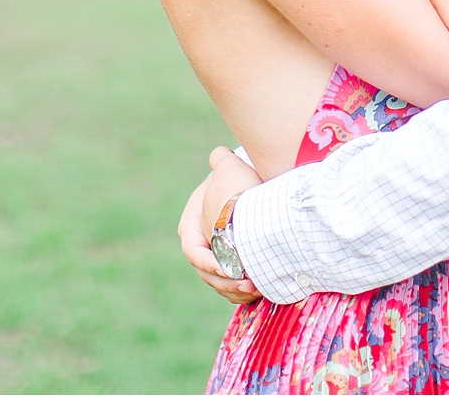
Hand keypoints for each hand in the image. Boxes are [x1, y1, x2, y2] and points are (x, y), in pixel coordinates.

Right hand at [178, 150, 263, 303]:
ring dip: (236, 290)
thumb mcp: (228, 167)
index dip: (208, 262)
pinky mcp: (228, 270)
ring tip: (256, 289)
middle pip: (207, 273)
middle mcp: (199, 247)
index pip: (193, 250)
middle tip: (248, 284)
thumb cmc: (238, 180)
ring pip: (219, 284)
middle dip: (227, 282)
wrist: (249, 194)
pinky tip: (258, 291)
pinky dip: (241, 293)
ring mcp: (213, 260)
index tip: (228, 268)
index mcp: (190, 228)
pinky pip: (230, 288)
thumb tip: (219, 155)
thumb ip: (221, 160)